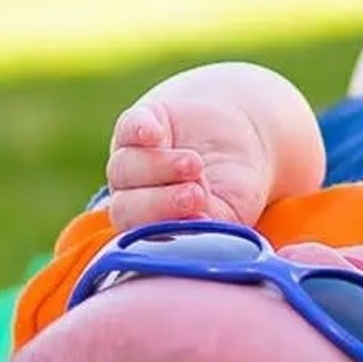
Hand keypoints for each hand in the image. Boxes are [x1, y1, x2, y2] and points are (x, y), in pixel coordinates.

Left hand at [105, 99, 270, 231]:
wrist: (239, 140)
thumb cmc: (234, 187)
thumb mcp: (232, 209)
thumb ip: (211, 222)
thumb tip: (197, 228)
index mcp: (151, 225)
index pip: (140, 237)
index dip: (162, 231)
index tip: (197, 222)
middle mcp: (133, 196)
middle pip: (124, 208)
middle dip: (157, 204)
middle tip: (193, 195)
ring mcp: (131, 159)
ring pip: (123, 169)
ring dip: (158, 167)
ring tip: (194, 164)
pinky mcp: (136, 124)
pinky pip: (126, 129)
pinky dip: (137, 131)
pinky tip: (152, 133)